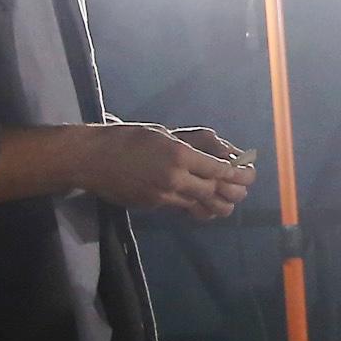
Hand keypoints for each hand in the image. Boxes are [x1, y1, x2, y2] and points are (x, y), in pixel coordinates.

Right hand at [77, 124, 254, 218]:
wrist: (91, 159)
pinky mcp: (153, 205)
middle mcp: (175, 178)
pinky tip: (201, 205)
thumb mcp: (162, 133)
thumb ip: (189, 144)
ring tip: (228, 203)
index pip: (220, 170)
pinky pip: (180, 207)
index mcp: (179, 155)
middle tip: (243, 190)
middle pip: (215, 192)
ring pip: (200, 205)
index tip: (248, 174)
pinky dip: (195, 206)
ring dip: (218, 205)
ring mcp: (163, 195)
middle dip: (234, 192)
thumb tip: (216, 151)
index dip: (238, 174)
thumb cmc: (126, 138)